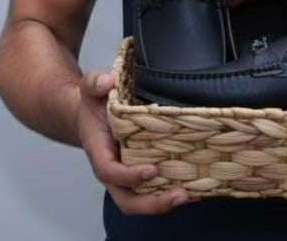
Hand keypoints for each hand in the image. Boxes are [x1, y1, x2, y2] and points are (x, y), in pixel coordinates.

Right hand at [78, 70, 194, 214]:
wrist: (92, 114)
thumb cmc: (94, 103)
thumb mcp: (90, 87)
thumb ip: (95, 83)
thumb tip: (107, 82)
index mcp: (99, 151)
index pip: (110, 171)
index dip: (129, 176)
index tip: (151, 169)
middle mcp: (113, 170)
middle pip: (127, 200)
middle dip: (152, 203)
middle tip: (179, 195)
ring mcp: (127, 174)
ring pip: (141, 201)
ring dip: (164, 202)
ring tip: (191, 195)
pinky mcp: (141, 172)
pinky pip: (153, 190)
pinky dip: (170, 192)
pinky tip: (195, 188)